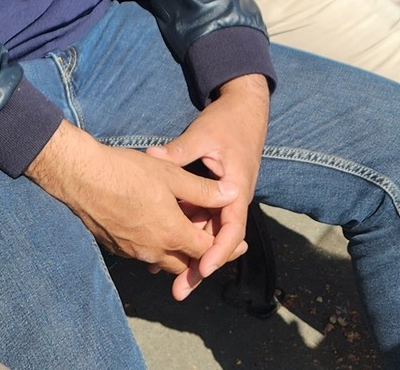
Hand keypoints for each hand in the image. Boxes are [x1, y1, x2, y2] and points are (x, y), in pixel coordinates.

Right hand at [27, 122, 235, 295]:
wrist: (81, 177)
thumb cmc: (127, 172)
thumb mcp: (171, 175)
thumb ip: (203, 190)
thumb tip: (232, 195)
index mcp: (171, 233)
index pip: (206, 252)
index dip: (226, 249)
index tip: (241, 246)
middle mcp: (153, 250)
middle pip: (186, 263)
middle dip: (203, 256)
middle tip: (216, 245)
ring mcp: (132, 251)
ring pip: (164, 261)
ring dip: (179, 252)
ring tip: (188, 237)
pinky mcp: (116, 246)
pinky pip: (144, 254)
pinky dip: (157, 247)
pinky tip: (157, 228)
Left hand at [145, 74, 268, 297]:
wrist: (246, 109)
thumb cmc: (228, 120)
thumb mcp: (203, 135)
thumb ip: (180, 151)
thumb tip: (153, 158)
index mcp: (236, 187)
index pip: (231, 228)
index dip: (217, 251)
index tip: (202, 269)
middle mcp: (232, 199)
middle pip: (217, 240)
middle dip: (199, 266)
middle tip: (179, 291)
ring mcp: (224, 199)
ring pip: (207, 233)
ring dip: (191, 254)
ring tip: (167, 280)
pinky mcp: (215, 195)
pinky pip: (201, 220)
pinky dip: (186, 234)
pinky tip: (164, 249)